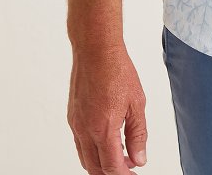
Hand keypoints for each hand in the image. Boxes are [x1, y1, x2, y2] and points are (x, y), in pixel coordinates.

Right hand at [67, 42, 147, 172]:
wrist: (96, 50)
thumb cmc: (117, 70)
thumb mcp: (137, 103)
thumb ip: (138, 134)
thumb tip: (139, 158)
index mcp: (103, 129)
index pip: (112, 167)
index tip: (134, 174)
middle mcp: (85, 130)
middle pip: (95, 168)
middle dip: (112, 173)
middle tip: (129, 168)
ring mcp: (76, 124)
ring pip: (85, 158)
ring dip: (101, 164)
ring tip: (121, 156)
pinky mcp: (72, 116)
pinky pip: (80, 143)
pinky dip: (92, 150)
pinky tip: (107, 140)